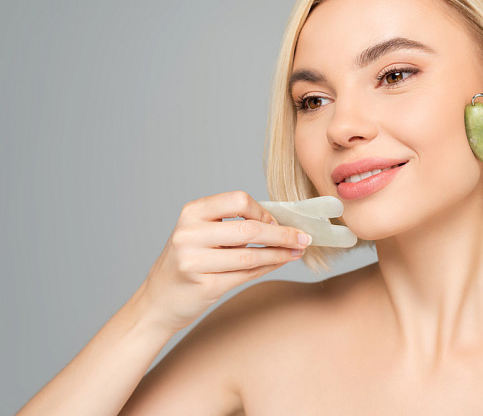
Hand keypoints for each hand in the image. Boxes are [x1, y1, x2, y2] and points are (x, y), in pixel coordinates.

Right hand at [137, 190, 311, 332]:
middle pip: (248, 229)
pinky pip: (246, 274)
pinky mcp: (204, 285)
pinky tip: (280, 263)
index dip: (264, 211)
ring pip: (251, 254)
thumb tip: (281, 220)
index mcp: (192, 212)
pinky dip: (268, 267)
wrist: (158, 301)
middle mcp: (189, 234)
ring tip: (298, 251)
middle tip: (304, 237)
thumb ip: (232, 223)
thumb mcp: (200, 233)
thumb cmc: (188, 262)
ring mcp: (194, 260)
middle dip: (283, 234)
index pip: (238, 200)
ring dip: (280, 254)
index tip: (279, 222)